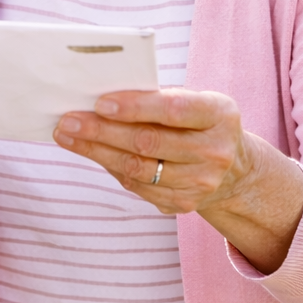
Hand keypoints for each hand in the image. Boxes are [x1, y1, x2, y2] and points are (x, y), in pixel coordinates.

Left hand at [54, 87, 302, 273]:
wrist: (234, 170)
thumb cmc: (200, 124)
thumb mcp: (195, 102)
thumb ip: (159, 99)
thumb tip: (101, 101)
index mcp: (220, 115)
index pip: (173, 110)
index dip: (135, 107)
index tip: (99, 103)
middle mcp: (215, 151)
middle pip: (148, 142)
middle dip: (102, 131)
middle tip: (68, 120)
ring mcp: (202, 182)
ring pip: (137, 168)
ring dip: (96, 152)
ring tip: (68, 136)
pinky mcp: (185, 204)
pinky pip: (138, 186)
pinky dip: (112, 168)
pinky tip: (93, 154)